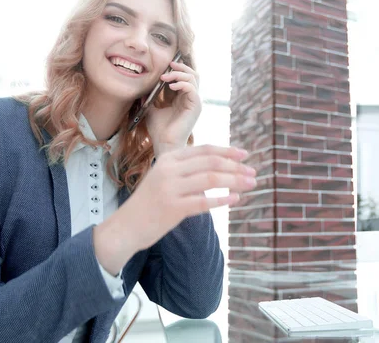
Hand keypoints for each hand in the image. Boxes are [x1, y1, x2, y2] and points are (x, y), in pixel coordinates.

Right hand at [93, 145, 256, 272]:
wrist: (125, 227)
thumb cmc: (149, 203)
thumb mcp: (163, 178)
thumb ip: (185, 170)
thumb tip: (217, 167)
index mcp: (168, 159)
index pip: (204, 150)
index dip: (227, 151)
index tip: (244, 155)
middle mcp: (168, 170)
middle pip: (210, 163)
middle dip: (235, 167)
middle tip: (253, 173)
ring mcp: (170, 188)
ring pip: (210, 179)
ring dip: (234, 181)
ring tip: (250, 184)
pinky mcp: (173, 209)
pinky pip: (204, 202)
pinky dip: (222, 200)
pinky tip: (236, 199)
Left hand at [146, 61, 201, 155]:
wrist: (163, 144)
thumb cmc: (159, 129)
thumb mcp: (151, 108)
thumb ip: (150, 96)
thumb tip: (142, 85)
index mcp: (183, 98)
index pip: (185, 77)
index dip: (177, 69)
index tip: (164, 66)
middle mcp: (191, 99)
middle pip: (193, 74)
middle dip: (181, 67)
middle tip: (169, 64)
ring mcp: (195, 102)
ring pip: (194, 78)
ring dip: (179, 74)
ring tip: (165, 77)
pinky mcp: (196, 106)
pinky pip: (192, 88)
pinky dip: (182, 84)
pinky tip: (170, 86)